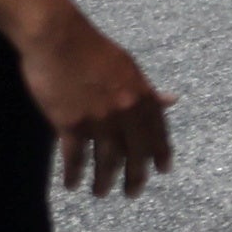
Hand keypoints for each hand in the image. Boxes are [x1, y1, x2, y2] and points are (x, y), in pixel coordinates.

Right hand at [12, 0, 168, 201]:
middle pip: (135, 153)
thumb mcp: (130, 68)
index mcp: (142, 97)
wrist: (59, 38)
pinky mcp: (69, 124)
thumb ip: (148, 91)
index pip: (158, 133)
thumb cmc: (94, 50)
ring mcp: (98, 120)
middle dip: (135, 177)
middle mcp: (125, 112)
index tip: (162, 171)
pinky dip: (74, 174)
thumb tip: (172, 100)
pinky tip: (72, 185)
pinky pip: (75, 158)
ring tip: (101, 193)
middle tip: (132, 193)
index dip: (160, 154)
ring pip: (106, 161)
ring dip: (104, 182)